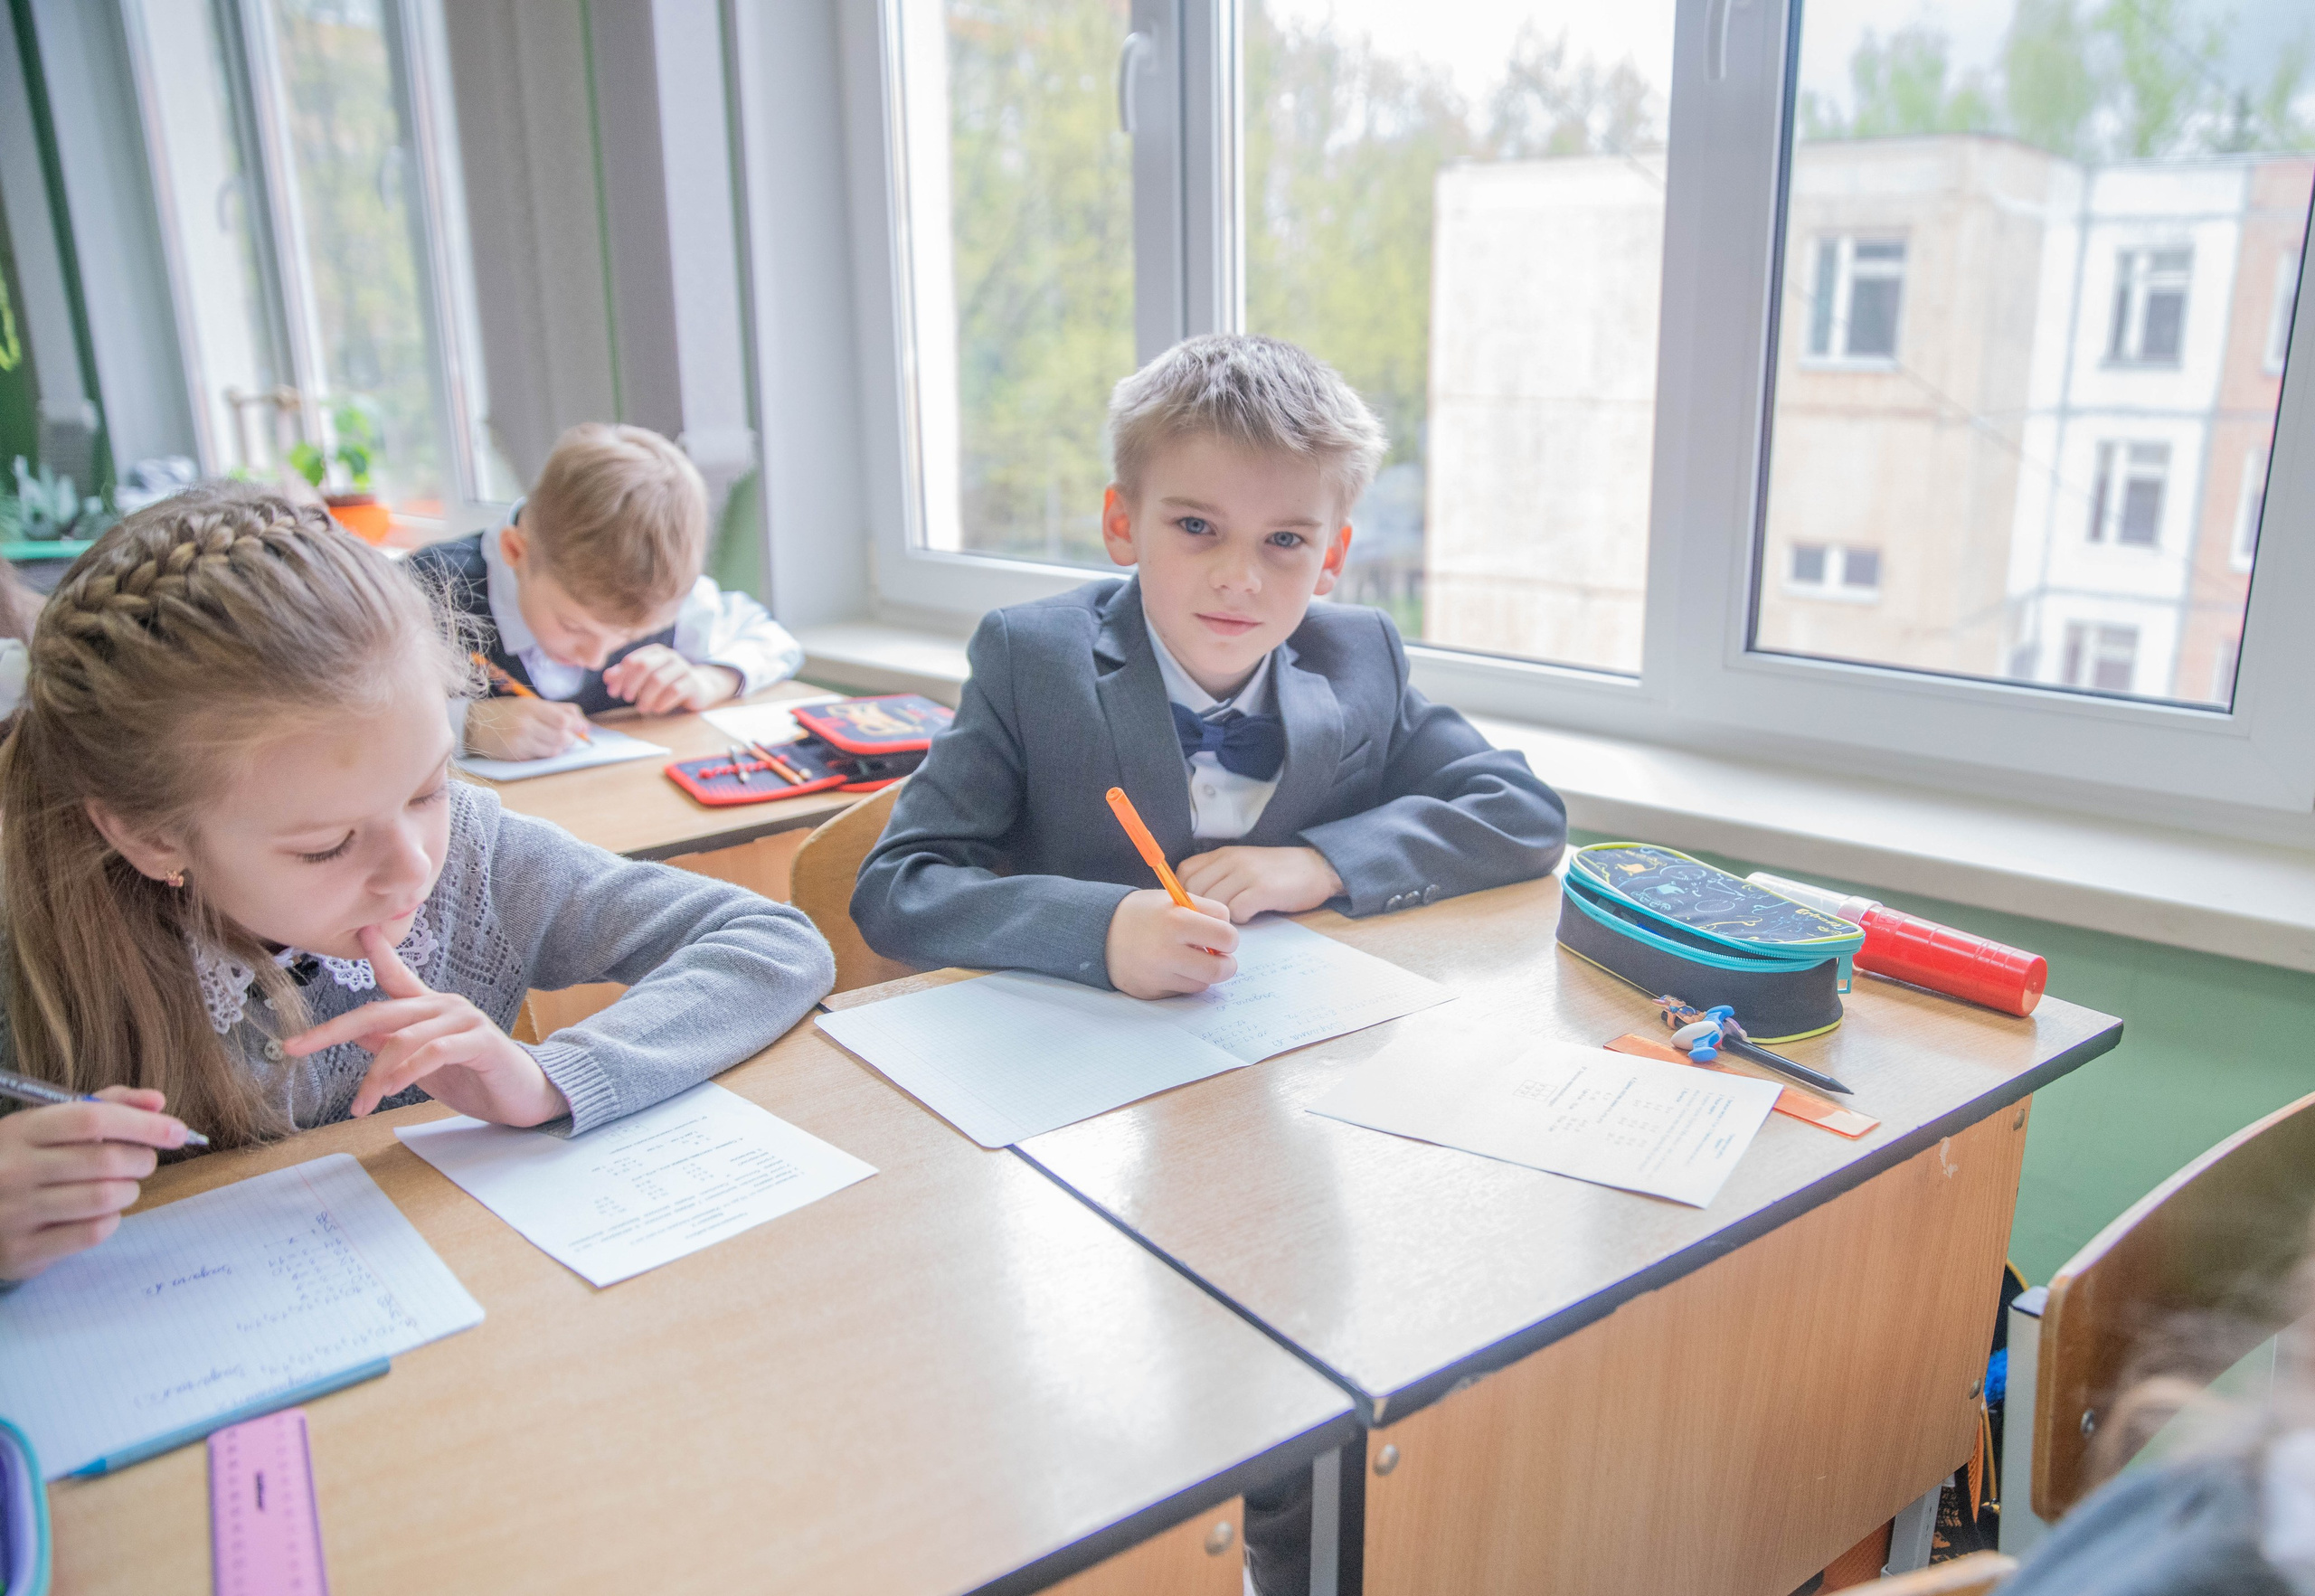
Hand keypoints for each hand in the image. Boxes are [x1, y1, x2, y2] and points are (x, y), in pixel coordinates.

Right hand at [0, 1087, 193, 1279]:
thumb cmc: (18, 1161)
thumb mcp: (45, 1125)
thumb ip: (103, 1106)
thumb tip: (156, 1102)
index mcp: (21, 1131)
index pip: (93, 1118)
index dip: (143, 1124)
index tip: (177, 1131)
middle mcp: (14, 1170)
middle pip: (106, 1160)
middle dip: (142, 1159)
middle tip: (143, 1161)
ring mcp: (15, 1213)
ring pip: (105, 1198)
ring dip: (129, 1190)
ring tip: (122, 1186)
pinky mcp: (23, 1251)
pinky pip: (92, 1232)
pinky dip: (111, 1219)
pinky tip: (101, 1212)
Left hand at [285, 926, 567, 1125]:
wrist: (525, 1100)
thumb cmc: (475, 1079)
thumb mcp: (422, 1065)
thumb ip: (393, 1046)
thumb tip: (357, 1035)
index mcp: (431, 1008)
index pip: (397, 976)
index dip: (377, 953)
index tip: (359, 929)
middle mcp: (446, 1006)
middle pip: (381, 1011)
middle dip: (334, 1029)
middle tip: (297, 1046)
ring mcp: (465, 1021)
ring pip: (403, 1038)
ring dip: (375, 1075)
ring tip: (362, 1103)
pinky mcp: (481, 1042)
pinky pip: (435, 1051)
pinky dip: (408, 1071)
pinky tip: (393, 1090)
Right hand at [467, 696, 589, 760]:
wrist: (473, 725)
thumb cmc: (504, 713)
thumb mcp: (528, 703)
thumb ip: (556, 709)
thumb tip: (583, 722)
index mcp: (531, 707)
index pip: (564, 719)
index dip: (577, 725)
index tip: (582, 728)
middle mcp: (526, 723)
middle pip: (562, 736)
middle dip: (570, 738)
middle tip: (568, 737)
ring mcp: (520, 741)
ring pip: (554, 749)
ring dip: (559, 748)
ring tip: (551, 741)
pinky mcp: (516, 755)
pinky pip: (541, 758)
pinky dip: (546, 754)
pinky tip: (538, 747)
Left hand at [601, 646, 739, 714]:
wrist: (698, 688)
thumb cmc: (666, 683)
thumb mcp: (644, 679)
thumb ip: (625, 676)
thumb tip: (607, 677)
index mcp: (655, 652)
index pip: (632, 660)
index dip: (620, 677)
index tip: (613, 692)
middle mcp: (669, 656)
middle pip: (644, 667)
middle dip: (631, 684)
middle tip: (626, 699)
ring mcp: (683, 668)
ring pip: (658, 680)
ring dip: (646, 696)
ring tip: (641, 708)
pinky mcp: (692, 683)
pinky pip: (674, 691)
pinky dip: (662, 702)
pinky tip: (656, 709)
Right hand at [1104, 888, 1238, 998]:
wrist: (1100, 932)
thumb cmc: (1144, 913)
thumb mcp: (1174, 899)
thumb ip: (1206, 912)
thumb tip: (1229, 937)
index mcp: (1176, 921)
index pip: (1227, 936)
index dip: (1228, 936)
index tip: (1221, 936)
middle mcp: (1167, 951)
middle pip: (1221, 970)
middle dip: (1226, 963)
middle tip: (1219, 956)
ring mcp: (1158, 975)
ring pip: (1203, 983)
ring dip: (1202, 972)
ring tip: (1188, 958)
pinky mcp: (1152, 991)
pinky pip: (1182, 991)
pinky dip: (1184, 980)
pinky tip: (1170, 967)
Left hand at [1176, 846, 1344, 923]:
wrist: (1316, 867)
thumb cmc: (1275, 872)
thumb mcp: (1241, 864)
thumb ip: (1217, 875)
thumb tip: (1189, 903)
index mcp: (1223, 854)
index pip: (1184, 873)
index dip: (1184, 895)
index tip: (1195, 909)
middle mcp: (1231, 860)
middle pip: (1195, 891)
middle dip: (1199, 911)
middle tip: (1212, 923)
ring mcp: (1247, 873)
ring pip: (1214, 903)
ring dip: (1220, 917)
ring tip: (1234, 918)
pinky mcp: (1263, 889)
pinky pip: (1236, 911)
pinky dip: (1240, 919)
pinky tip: (1251, 915)